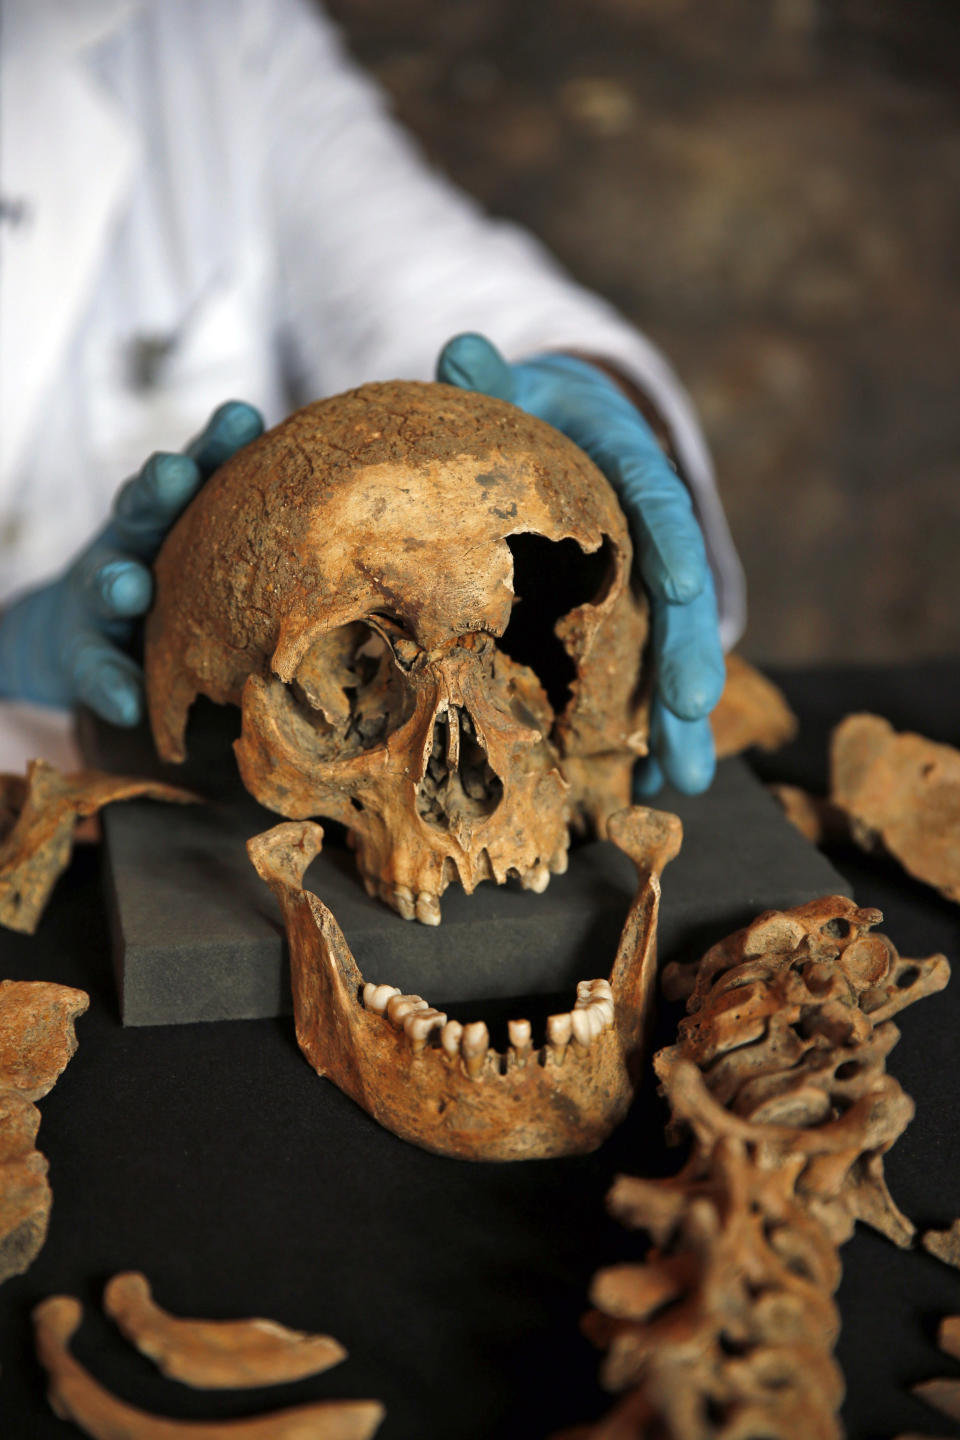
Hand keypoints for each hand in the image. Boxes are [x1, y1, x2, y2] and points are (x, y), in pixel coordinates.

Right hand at [0, 401, 262, 725]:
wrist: (97, 640)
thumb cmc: (194, 590)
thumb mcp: (225, 555)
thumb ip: (271, 532)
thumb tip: (373, 528)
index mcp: (185, 515)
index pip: (202, 468)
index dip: (221, 440)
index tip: (244, 416)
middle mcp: (140, 542)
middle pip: (145, 505)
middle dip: (159, 486)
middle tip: (173, 472)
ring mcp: (106, 594)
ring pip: (108, 579)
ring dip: (119, 581)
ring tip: (128, 589)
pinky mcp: (84, 651)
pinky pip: (95, 668)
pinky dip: (109, 683)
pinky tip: (125, 700)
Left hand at [436, 334, 723, 794]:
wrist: (552, 432)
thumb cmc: (525, 410)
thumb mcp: (512, 389)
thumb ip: (491, 381)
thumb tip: (462, 349)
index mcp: (628, 463)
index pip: (657, 499)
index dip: (675, 545)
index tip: (683, 591)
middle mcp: (647, 528)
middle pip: (677, 592)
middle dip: (686, 652)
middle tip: (689, 708)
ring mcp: (638, 582)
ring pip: (667, 650)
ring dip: (679, 716)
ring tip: (684, 781)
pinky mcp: (619, 621)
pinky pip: (634, 676)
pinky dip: (641, 730)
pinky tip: (646, 790)